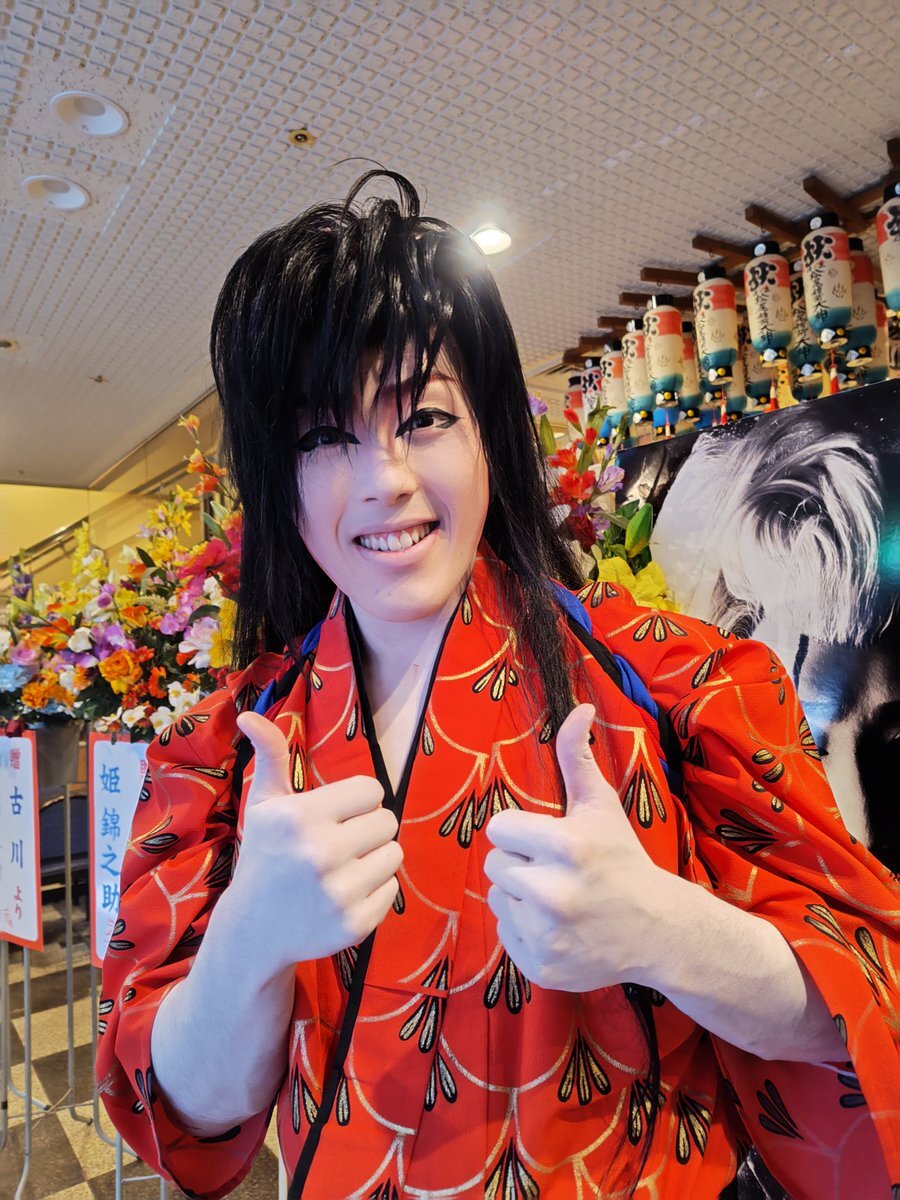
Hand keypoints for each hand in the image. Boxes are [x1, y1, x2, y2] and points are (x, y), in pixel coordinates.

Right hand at [229, 711, 402, 968]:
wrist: (253, 929)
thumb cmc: (264, 855)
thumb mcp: (264, 804)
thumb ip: (270, 755)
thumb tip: (250, 714)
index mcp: (300, 817)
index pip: (372, 790)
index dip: (358, 800)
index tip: (338, 814)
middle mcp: (321, 853)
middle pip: (388, 821)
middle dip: (369, 828)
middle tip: (342, 842)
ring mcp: (340, 892)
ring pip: (395, 854)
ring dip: (376, 858)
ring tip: (345, 867)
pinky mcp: (355, 924)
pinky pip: (393, 889)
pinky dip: (375, 890)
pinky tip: (345, 894)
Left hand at [484, 704, 667, 991]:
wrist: (658, 930)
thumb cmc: (622, 859)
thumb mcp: (600, 805)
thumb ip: (577, 756)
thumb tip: (577, 706)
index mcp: (564, 846)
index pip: (499, 828)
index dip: (522, 832)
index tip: (549, 842)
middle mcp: (552, 892)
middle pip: (494, 864)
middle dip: (520, 863)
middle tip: (557, 871)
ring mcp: (545, 934)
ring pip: (498, 898)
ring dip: (520, 896)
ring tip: (559, 899)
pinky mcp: (539, 966)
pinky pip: (505, 933)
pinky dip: (525, 930)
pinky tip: (559, 926)